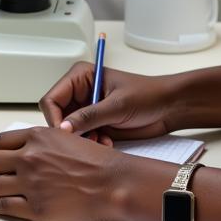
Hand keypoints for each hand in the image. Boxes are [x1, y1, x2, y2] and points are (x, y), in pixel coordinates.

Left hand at [0, 126, 140, 220]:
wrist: (114, 184)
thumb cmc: (98, 162)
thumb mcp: (66, 138)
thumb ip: (43, 142)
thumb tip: (26, 151)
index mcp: (37, 137)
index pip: (0, 142)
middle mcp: (29, 157)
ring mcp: (30, 183)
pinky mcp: (35, 208)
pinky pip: (3, 206)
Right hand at [40, 62, 177, 140]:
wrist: (168, 108)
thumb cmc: (147, 95)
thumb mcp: (117, 105)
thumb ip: (89, 116)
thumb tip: (63, 128)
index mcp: (80, 76)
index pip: (52, 98)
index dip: (55, 118)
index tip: (65, 134)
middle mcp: (80, 91)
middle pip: (57, 116)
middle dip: (70, 132)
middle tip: (87, 140)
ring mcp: (87, 108)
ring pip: (69, 130)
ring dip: (82, 140)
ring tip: (101, 142)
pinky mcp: (95, 123)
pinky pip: (82, 137)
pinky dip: (91, 144)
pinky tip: (107, 143)